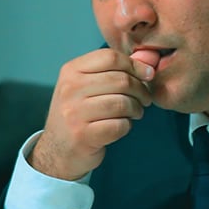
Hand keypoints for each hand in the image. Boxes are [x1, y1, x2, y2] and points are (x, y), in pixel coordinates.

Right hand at [28, 48, 153, 179]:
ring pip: (123, 103)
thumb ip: (114, 71)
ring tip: (135, 113)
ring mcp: (74, 113)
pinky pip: (120, 125)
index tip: (148, 75)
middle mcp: (70, 89)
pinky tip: (122, 125)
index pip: (110, 57)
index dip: (135, 65)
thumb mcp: (86, 86)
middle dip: (141, 90)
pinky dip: (127, 126)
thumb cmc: (80, 113)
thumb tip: (150, 61)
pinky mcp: (83, 135)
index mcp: (71, 71)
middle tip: (145, 99)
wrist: (58, 151)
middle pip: (121, 80)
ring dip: (137, 109)